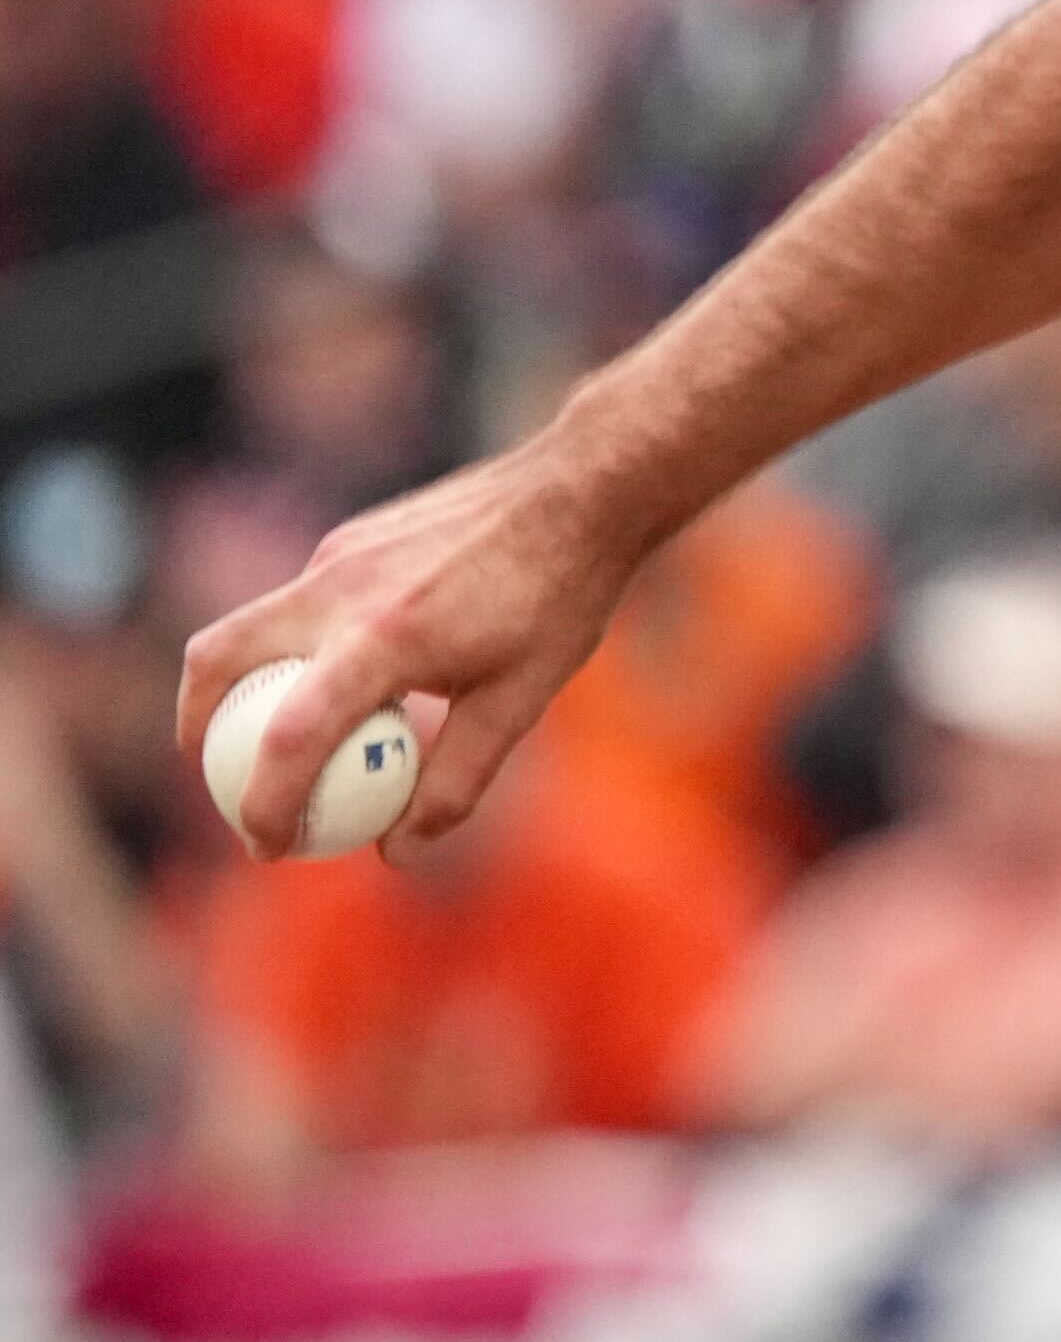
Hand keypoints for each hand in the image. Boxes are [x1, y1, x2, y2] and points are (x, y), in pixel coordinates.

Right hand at [176, 442, 644, 863]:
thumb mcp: (519, 702)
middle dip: (198, 730)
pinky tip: (341, 675)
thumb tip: (395, 853)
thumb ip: (454, 780)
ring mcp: (339, 555)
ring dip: (239, 686)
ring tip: (267, 740)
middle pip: (219, 662)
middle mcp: (341, 590)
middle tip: (220, 782)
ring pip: (249, 625)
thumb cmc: (559, 597)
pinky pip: (296, 601)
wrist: (582, 488)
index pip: (290, 737)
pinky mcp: (350, 536)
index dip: (265, 804)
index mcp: (384, 638)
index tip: (266, 847)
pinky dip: (292, 647)